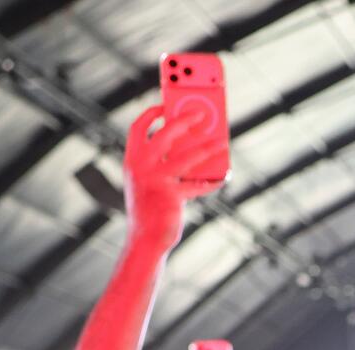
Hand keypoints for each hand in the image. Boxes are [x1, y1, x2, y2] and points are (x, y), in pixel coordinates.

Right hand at [123, 100, 222, 253]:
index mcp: (131, 161)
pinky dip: (212, 182)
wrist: (145, 239)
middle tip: (201, 115)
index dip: (151, 114)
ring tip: (222, 142)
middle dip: (185, 121)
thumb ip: (161, 164)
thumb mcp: (147, 182)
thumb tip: (191, 145)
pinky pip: (198, 184)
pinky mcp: (171, 196)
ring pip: (188, 157)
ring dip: (209, 148)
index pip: (137, 128)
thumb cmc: (149, 210)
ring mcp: (156, 180)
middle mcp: (140, 167)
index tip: (165, 105)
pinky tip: (223, 178)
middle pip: (165, 134)